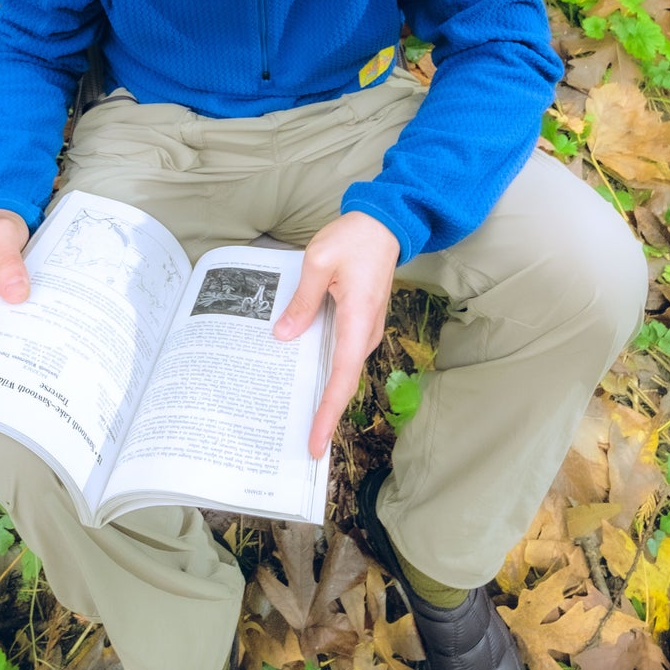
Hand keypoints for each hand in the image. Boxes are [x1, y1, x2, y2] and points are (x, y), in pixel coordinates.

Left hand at [272, 211, 399, 458]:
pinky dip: (326, 369)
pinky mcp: (361, 322)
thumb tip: (284, 336)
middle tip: (304, 445)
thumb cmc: (352, 238)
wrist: (385, 224)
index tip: (316, 442)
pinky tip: (303, 372)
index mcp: (357, 320)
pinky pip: (342, 352)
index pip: (342, 377)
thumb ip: (301, 302)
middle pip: (344, 382)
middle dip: (324, 415)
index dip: (327, 413)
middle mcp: (366, 332)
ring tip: (298, 417)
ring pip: (343, 369)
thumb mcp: (317, 263)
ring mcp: (366, 329)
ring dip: (324, 393)